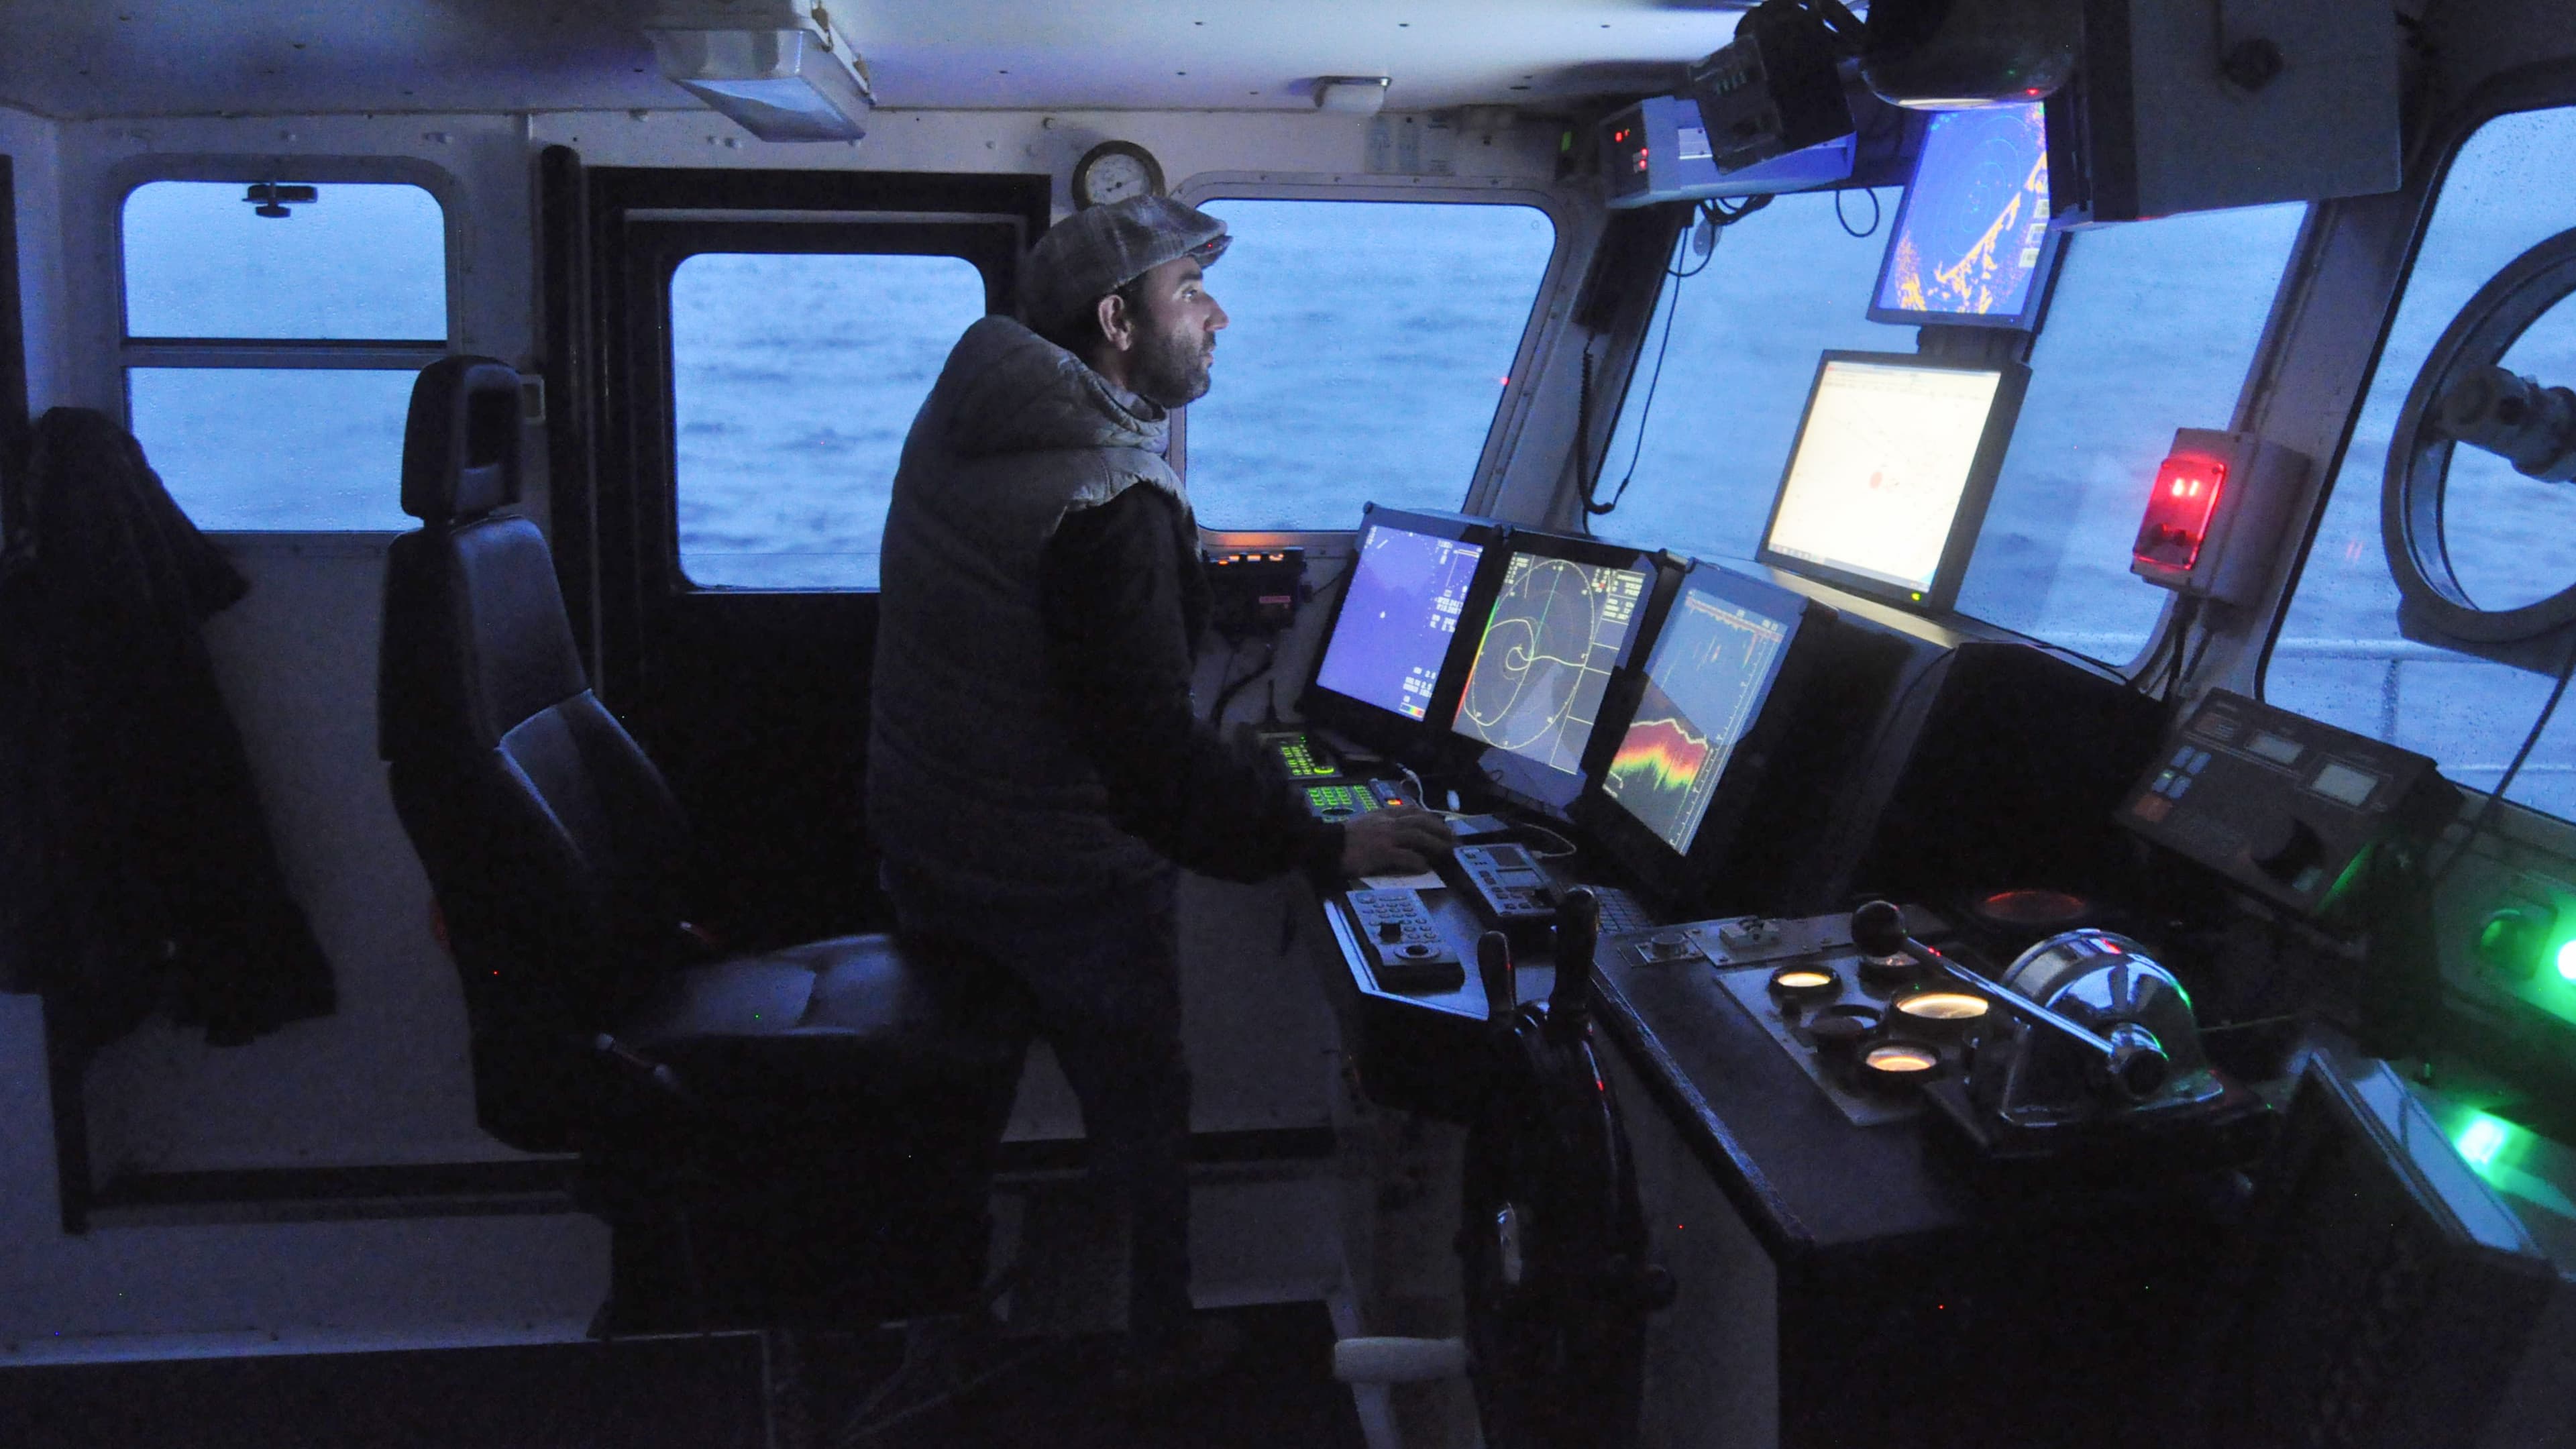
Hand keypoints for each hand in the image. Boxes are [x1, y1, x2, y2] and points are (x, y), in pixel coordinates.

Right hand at [1340, 805, 1455, 877]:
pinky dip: (1417, 861)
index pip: (1412, 810)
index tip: (1441, 824)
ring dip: (1435, 843)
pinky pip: (1404, 856)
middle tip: (1452, 839)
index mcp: (1383, 814)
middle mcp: (1387, 823)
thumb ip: (1382, 823)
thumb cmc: (1345, 838)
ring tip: (1447, 851)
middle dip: (1439, 829)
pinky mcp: (1381, 853)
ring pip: (1417, 836)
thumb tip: (1399, 831)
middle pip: (1420, 821)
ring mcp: (1385, 837)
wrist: (1327, 846)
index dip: (1430, 817)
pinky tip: (1425, 866)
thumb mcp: (1365, 822)